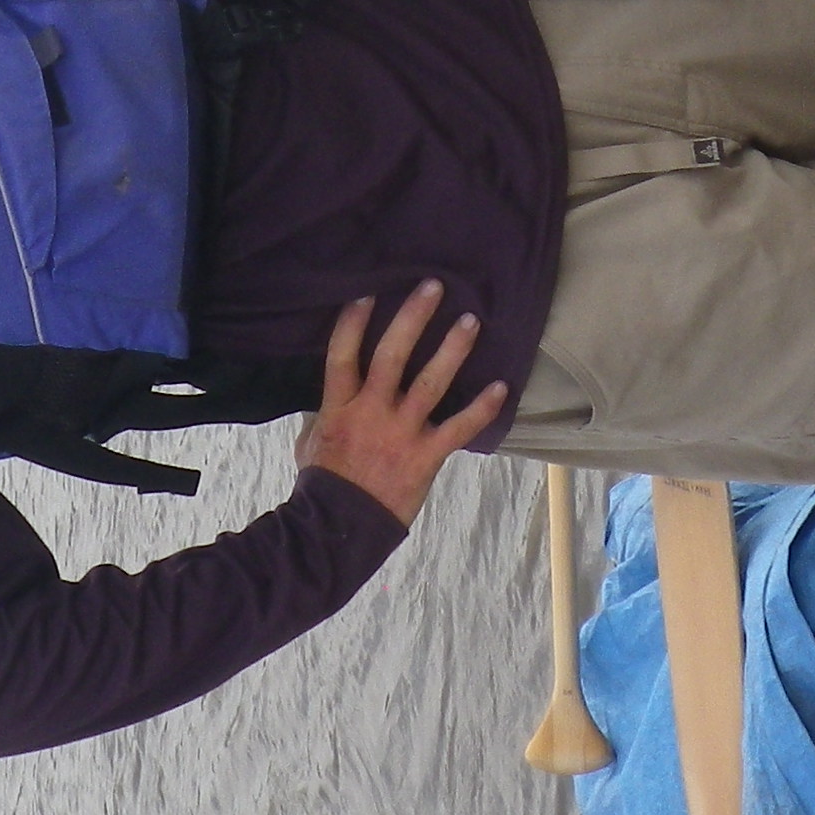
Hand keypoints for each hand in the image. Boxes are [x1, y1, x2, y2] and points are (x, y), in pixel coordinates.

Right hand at [296, 280, 506, 526]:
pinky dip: (482, 408)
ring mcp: (401, 433)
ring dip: (452, 350)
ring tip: (470, 321)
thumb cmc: (324, 484)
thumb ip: (326, 412)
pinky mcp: (426, 456)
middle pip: (392, 355)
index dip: (354, 323)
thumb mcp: (312, 441)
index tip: (369, 294)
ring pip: (430, 383)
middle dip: (413, 318)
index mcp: (339, 407)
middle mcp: (372, 412)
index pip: (343, 355)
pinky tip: (501, 387)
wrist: (341, 527)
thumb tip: (334, 393)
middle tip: (433, 287)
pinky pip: (459, 427)